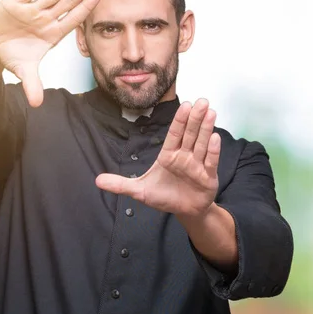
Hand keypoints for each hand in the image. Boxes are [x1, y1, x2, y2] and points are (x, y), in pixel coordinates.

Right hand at [0, 0, 102, 106]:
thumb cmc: (14, 55)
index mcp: (51, 34)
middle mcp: (45, 19)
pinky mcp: (15, 3)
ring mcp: (31, 10)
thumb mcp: (23, 71)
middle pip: (67, 3)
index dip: (85, 8)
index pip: (73, 19)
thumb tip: (36, 104)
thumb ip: (32, 85)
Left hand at [96, 99, 220, 219]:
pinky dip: (213, 150)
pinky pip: (210, 161)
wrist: (184, 212)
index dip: (179, 120)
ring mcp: (197, 165)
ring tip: (211, 112)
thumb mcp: (140, 191)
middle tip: (202, 101)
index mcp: (169, 155)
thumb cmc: (164, 197)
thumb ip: (121, 185)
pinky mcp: (208, 176)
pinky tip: (215, 137)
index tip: (185, 104)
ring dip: (206, 128)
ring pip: (201, 143)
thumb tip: (97, 180)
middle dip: (195, 118)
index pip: (174, 134)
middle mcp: (184, 156)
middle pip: (190, 134)